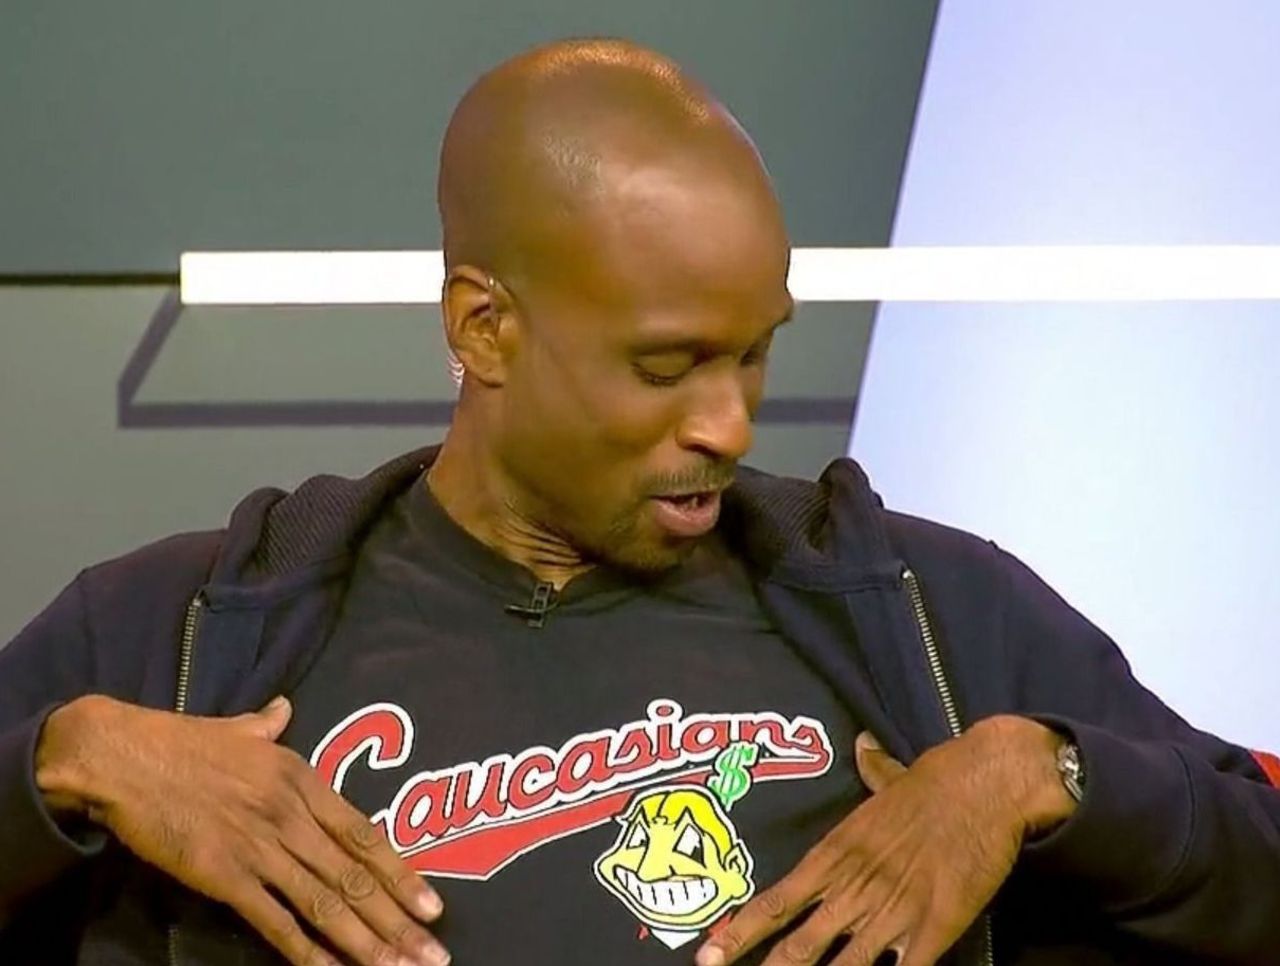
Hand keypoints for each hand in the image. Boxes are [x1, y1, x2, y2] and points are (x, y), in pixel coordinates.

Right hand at [36, 694, 448, 965]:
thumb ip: (270, 727)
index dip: (402, 874)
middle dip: (399, 922)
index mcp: (303, 780)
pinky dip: (306, 951)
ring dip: (366, 943)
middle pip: (355, 877)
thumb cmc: (182, 742)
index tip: (434, 906)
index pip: (365, 835)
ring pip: (325, 903)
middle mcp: (292, 816)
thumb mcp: (241, 729)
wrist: (124, 758)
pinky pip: (275, 921)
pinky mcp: (224, 876)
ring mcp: (260, 848)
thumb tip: (283, 708)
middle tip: (433, 956)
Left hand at [695, 716, 1074, 965]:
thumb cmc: (936, 781)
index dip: (739, 933)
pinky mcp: (933, 929)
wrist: (984, 786)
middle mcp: (854, 888)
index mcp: (836, 854)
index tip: (709, 954)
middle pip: (799, 946)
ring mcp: (892, 913)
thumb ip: (871, 770)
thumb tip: (860, 744)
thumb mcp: (890, 778)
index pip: (776, 901)